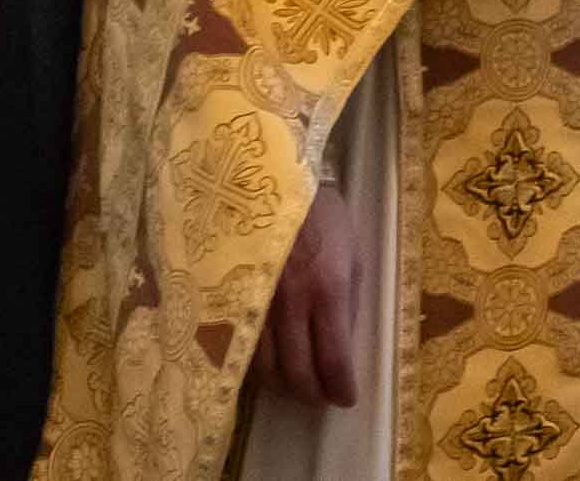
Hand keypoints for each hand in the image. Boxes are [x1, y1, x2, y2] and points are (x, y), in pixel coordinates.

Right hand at [253, 182, 366, 408]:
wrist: (274, 181)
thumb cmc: (323, 216)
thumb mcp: (353, 255)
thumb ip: (348, 302)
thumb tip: (344, 347)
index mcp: (328, 289)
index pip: (334, 359)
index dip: (341, 388)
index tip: (346, 398)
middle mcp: (289, 303)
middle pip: (296, 373)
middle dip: (312, 395)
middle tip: (321, 398)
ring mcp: (253, 303)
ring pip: (262, 369)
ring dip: (282, 387)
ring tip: (296, 387)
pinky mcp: (226, 301)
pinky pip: (236, 349)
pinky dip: (253, 368)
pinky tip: (265, 368)